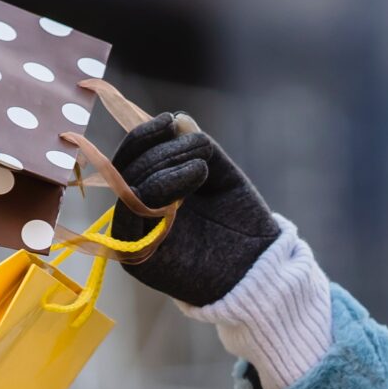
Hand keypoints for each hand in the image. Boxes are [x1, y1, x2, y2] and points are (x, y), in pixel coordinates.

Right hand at [104, 113, 282, 305]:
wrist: (262, 269)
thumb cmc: (242, 224)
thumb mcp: (224, 178)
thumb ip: (200, 150)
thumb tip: (179, 119)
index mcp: (150, 194)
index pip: (131, 161)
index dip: (144, 137)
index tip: (169, 119)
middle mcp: (137, 215)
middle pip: (125, 172)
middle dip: (159, 150)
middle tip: (197, 145)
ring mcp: (134, 238)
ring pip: (128, 190)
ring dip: (163, 166)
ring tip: (202, 165)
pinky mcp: (138, 261)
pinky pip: (133, 216)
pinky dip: (161, 186)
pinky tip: (197, 174)